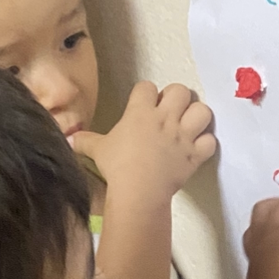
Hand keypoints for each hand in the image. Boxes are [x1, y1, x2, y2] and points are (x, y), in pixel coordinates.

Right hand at [71, 80, 216, 205]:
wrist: (139, 191)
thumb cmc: (117, 167)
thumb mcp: (98, 150)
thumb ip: (84, 141)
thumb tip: (67, 140)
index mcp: (140, 112)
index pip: (147, 87)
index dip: (146, 94)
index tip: (144, 105)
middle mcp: (165, 118)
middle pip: (180, 90)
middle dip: (176, 98)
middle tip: (170, 112)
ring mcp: (183, 136)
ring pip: (202, 111)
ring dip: (197, 117)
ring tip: (188, 126)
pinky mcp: (195, 154)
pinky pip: (210, 141)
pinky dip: (205, 144)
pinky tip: (197, 149)